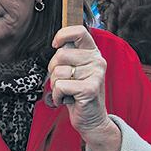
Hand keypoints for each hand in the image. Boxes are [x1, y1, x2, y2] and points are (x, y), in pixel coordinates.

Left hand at [48, 26, 120, 150]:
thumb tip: (58, 43)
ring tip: (66, 92)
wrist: (92, 119)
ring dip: (55, 85)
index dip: (63, 35)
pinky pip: (60, 86)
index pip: (79, 31)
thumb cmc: (78, 93)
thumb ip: (70, 55)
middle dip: (53, 69)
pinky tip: (66, 100)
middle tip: (62, 80)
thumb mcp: (76, 69)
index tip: (56, 44)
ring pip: (58, 72)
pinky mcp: (90, 89)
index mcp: (93, 52)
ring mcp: (95, 74)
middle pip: (61, 54)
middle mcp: (97, 61)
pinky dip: (57, 96)